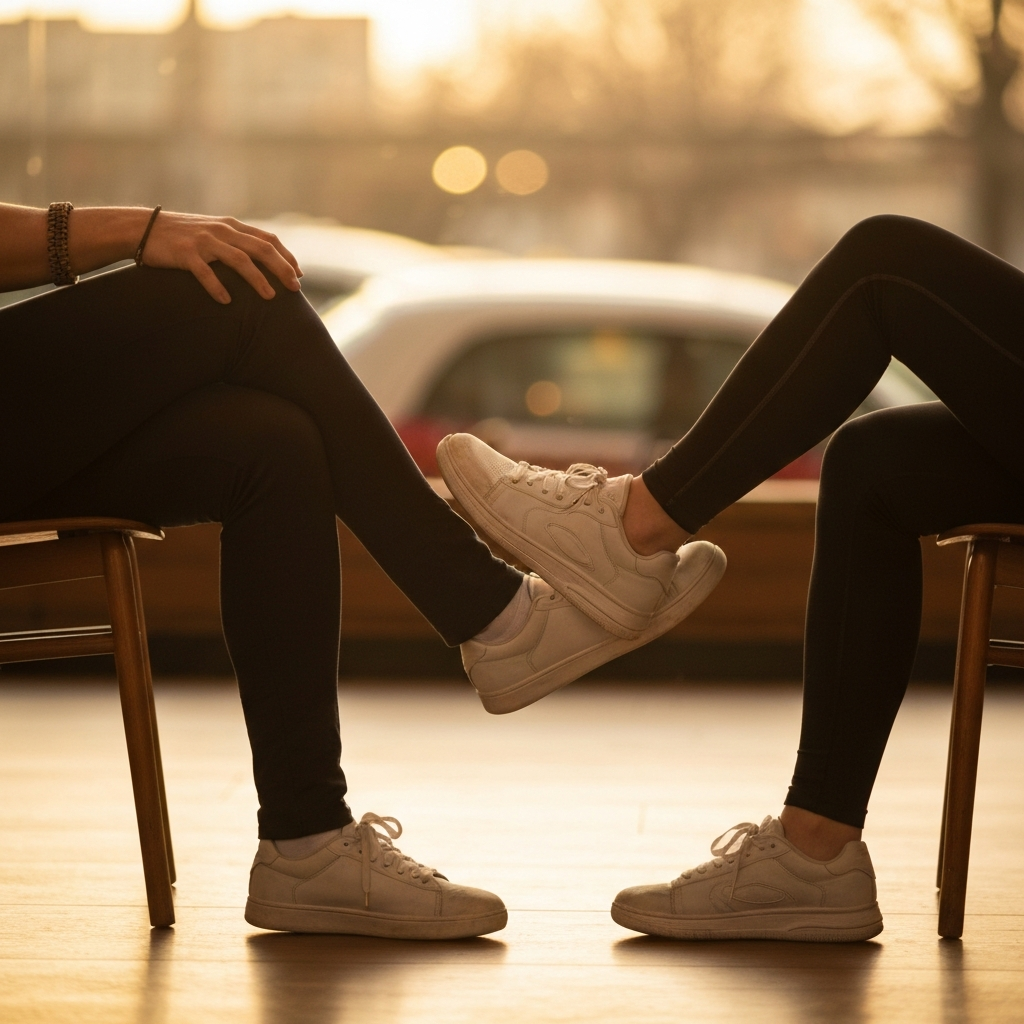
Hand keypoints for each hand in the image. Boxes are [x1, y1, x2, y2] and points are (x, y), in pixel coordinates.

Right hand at [140, 211, 301, 303]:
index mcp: (231, 226)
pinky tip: (226, 302)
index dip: (287, 257)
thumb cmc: (183, 236)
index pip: (268, 239)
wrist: (143, 229)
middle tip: (295, 288)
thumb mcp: (214, 233)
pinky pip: (205, 272)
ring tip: (270, 297)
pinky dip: (217, 287)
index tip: (299, 275)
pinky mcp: (185, 253)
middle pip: (261, 249)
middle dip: (282, 268)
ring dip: (257, 279)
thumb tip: (262, 261)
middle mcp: (222, 231)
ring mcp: (204, 241)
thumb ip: (236, 242)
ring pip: (239, 260)